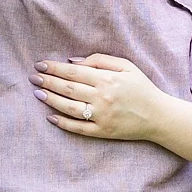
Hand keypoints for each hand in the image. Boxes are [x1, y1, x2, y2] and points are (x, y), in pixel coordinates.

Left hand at [33, 53, 166, 140]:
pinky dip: (63, 123)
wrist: (159, 116)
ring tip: (38, 94)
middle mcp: (102, 97)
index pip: (74, 72)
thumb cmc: (142, 88)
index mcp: (107, 79)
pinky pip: (78, 128)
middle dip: (48, 82)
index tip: (40, 65)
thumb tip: (74, 62)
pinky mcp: (102, 131)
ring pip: (69, 107)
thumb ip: (101, 60)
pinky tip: (51, 117)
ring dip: (51, 100)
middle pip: (68, 89)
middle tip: (33, 78)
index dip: (54, 68)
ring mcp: (101, 116)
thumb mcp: (127, 66)